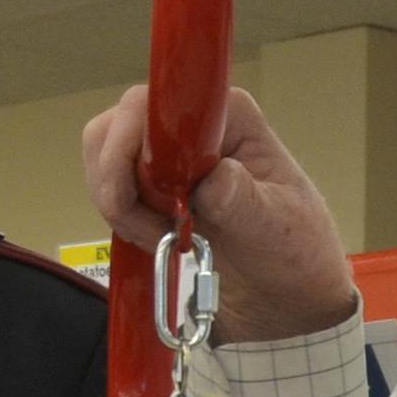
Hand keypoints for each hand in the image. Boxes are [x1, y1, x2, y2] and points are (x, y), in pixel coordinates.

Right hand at [81, 82, 355, 342]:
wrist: (285, 293)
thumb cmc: (293, 250)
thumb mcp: (276, 228)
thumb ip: (243, 201)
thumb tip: (214, 177)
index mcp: (228, 115)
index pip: (157, 103)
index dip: (135, 142)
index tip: (150, 193)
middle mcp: (191, 122)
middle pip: (116, 126)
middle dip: (119, 182)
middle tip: (152, 229)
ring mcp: (166, 151)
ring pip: (102, 155)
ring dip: (119, 203)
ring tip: (160, 237)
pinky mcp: (149, 182)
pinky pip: (108, 185)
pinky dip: (121, 216)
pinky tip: (155, 239)